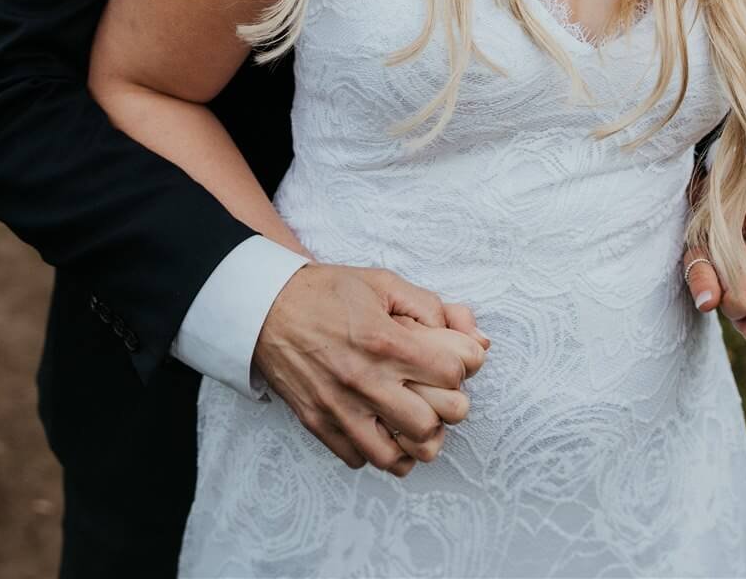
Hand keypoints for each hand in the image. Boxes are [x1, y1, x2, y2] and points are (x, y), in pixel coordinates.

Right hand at [253, 265, 487, 474]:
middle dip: (446, 410)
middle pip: (431, 425)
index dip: (461, 368)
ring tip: (414, 420)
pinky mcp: (319, 425)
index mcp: (384, 340)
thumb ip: (433, 308)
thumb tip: (477, 339)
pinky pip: (361, 460)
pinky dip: (378, 450)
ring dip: (414, 441)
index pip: (450, 375)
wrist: (267, 306)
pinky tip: (381, 426)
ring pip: (397, 457)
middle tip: (438, 395)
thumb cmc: (328, 292)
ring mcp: (339, 408)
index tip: (449, 361)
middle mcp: (363, 380)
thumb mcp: (383, 284)